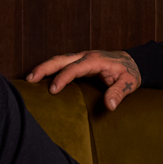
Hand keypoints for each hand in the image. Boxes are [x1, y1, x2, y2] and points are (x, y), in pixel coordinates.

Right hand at [26, 49, 141, 110]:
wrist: (133, 62)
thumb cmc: (130, 73)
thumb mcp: (128, 84)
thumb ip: (118, 93)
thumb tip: (109, 106)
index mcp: (95, 60)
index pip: (74, 68)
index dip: (63, 78)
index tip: (53, 90)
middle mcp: (85, 56)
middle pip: (60, 59)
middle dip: (44, 68)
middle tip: (30, 79)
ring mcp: (81, 58)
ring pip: (58, 60)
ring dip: (44, 68)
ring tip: (29, 79)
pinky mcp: (79, 62)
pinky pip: (62, 64)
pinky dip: (50, 69)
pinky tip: (40, 78)